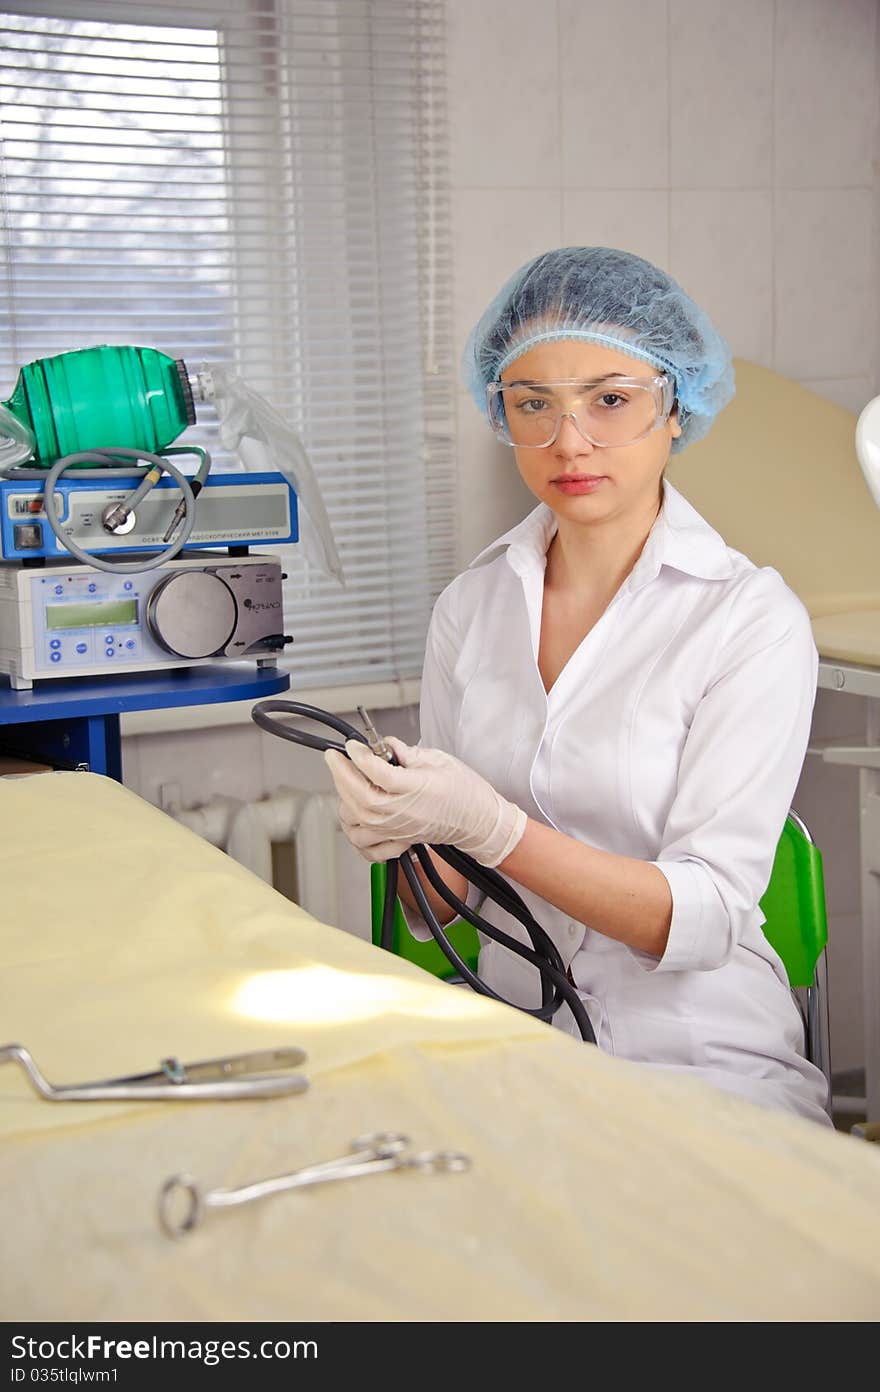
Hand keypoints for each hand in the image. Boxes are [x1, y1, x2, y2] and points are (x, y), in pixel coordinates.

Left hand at [324, 736, 526, 865]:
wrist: (479, 823)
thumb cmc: (465, 792)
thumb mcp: (439, 759)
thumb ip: (407, 752)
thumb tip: (385, 745)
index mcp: (415, 787)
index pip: (376, 771)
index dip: (359, 756)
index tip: (353, 746)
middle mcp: (402, 811)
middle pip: (359, 794)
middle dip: (340, 773)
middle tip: (334, 757)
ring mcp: (397, 829)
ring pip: (356, 819)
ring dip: (343, 799)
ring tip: (345, 782)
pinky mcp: (397, 840)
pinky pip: (365, 844)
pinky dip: (353, 831)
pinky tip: (353, 814)